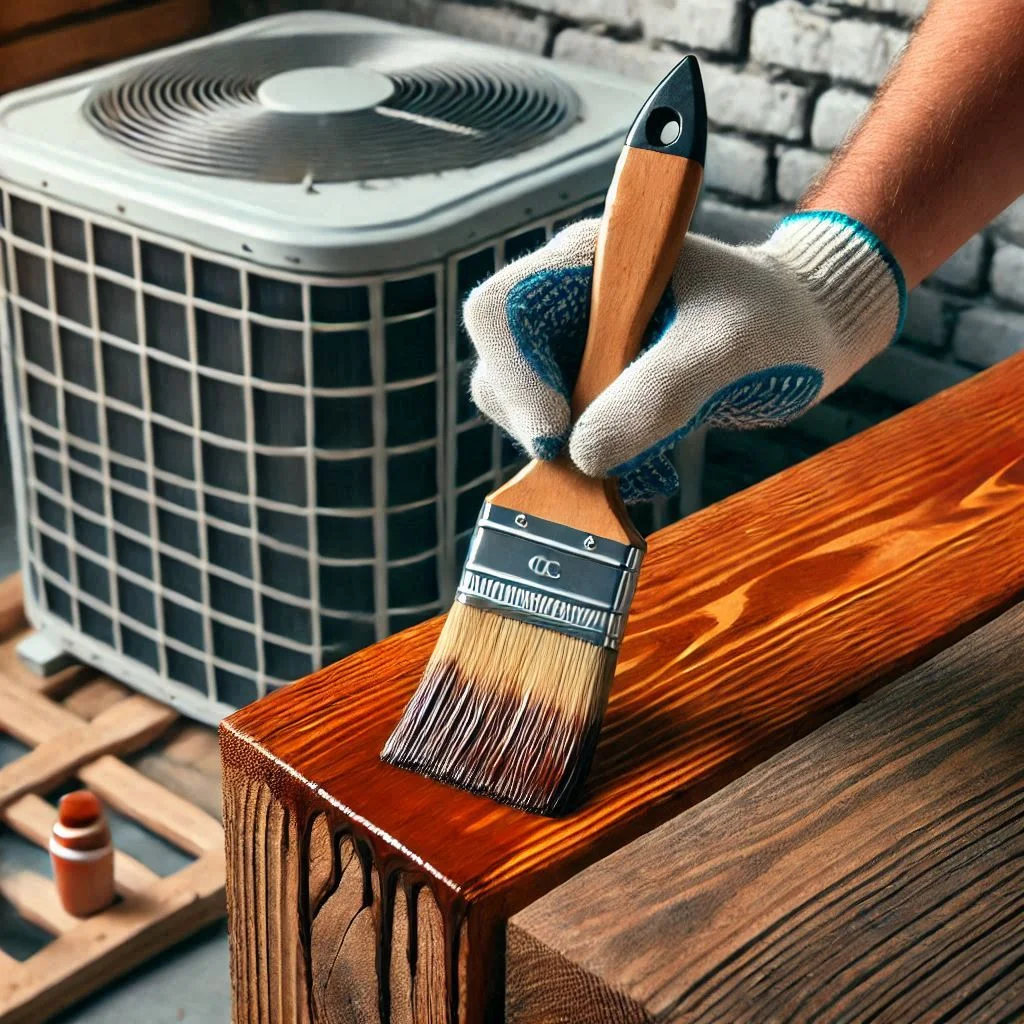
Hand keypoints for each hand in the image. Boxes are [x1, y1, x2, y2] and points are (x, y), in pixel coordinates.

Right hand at [466, 211, 905, 501]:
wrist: (804, 334)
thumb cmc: (774, 320)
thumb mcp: (727, 350)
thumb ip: (660, 393)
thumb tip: (583, 454)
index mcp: (590, 262)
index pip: (501, 313)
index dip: (513, 375)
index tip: (556, 433)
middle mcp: (569, 301)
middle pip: (502, 368)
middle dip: (541, 421)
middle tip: (599, 459)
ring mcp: (579, 346)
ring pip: (527, 409)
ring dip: (568, 449)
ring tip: (641, 458)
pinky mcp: (595, 386)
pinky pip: (563, 432)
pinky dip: (591, 459)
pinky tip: (645, 460)